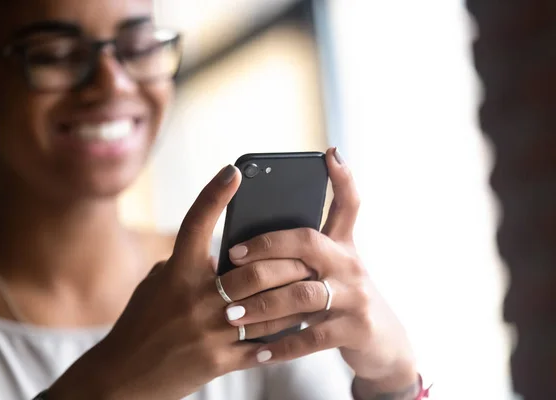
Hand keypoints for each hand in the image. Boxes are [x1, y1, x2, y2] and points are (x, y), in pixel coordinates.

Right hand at [47, 165, 308, 399]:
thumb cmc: (140, 324)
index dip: (214, 194)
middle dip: (287, 263)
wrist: (123, 377)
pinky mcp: (218, 361)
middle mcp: (193, 298)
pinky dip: (283, 336)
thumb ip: (186, 265)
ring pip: (269, 309)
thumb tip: (216, 250)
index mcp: (175, 273)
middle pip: (254, 271)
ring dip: (295, 299)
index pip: (195, 223)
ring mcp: (207, 331)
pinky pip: (263, 345)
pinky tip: (299, 327)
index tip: (233, 171)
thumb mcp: (156, 286)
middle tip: (309, 253)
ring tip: (314, 288)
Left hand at [221, 148, 417, 395]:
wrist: (384, 345)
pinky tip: (256, 352)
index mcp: (342, 245)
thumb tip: (247, 250)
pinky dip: (280, 346)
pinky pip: (310, 336)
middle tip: (233, 257)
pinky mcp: (355, 328)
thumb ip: (302, 258)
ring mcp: (355, 296)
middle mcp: (350, 264)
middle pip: (308, 242)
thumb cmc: (344, 300)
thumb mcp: (332, 272)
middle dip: (267, 247)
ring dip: (262, 305)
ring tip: (231, 315)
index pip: (347, 205)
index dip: (342, 179)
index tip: (330, 154)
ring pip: (301, 293)